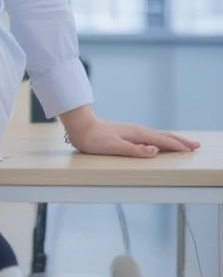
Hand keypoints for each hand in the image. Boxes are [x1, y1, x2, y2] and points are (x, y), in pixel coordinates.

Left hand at [63, 113, 200, 157]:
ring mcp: (133, 131)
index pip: (162, 141)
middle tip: (195, 146)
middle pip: (163, 136)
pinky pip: (150, 136)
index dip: (177, 146)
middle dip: (179, 141)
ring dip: (172, 139)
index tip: (191, 149)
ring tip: (183, 143)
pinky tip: (159, 142)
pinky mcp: (127, 133)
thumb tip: (154, 150)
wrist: (80, 126)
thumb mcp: (114, 147)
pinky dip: (160, 139)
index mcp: (137, 134)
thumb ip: (134, 150)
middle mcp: (137, 131)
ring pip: (157, 135)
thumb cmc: (94, 139)